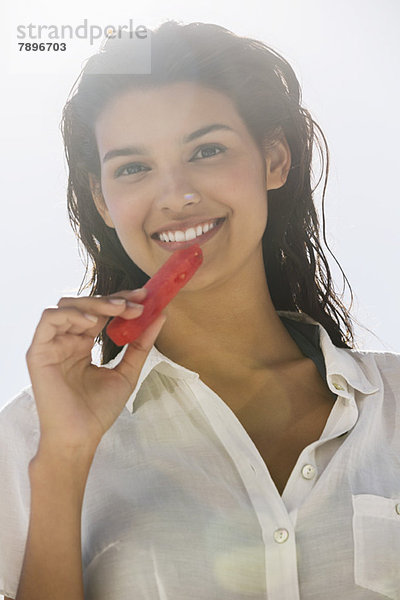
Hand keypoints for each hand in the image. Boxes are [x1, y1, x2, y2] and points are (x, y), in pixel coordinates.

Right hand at [26, 289, 165, 453]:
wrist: (80, 437)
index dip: (121, 301)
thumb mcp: (127, 372)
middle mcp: (66, 341)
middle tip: (137, 303)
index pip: (100, 313)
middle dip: (112, 300)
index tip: (145, 298)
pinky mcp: (39, 352)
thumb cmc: (98, 410)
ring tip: (119, 309)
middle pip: (85, 305)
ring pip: (67, 306)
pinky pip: (49, 320)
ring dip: (95, 303)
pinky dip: (71, 315)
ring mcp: (51, 345)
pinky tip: (92, 324)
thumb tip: (160, 316)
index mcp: (82, 344)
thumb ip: (140, 345)